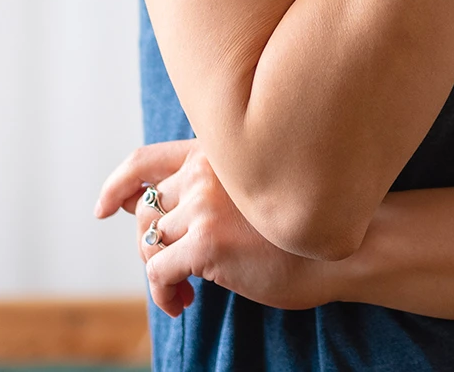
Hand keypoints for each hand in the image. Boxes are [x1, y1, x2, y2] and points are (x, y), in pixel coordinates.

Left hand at [95, 140, 342, 315]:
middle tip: (175, 273)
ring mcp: (206, 203)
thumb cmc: (303, 222)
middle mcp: (207, 168)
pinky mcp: (207, 242)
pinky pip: (157, 273)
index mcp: (217, 150)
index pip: (146, 160)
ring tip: (184, 294)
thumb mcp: (257, 187)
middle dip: (152, 243)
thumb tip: (152, 207)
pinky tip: (185, 304)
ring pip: (150, 243)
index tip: (103, 208)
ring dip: (160, 274)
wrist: (350, 243)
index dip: (117, 184)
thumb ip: (212, 185)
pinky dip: (164, 295)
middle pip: (146, 209)